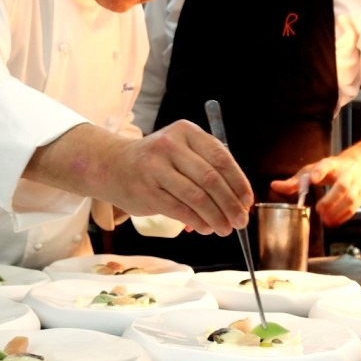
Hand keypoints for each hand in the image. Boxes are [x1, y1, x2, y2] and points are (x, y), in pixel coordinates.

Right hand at [27, 121, 252, 236]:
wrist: (113, 165)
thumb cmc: (157, 162)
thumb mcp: (182, 150)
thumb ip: (209, 166)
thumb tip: (240, 199)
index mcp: (186, 132)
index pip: (221, 158)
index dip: (239, 183)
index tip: (247, 202)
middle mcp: (170, 145)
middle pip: (211, 179)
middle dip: (230, 204)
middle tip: (240, 221)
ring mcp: (155, 167)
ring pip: (197, 197)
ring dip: (216, 217)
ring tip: (225, 229)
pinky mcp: (146, 190)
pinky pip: (180, 210)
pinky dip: (197, 222)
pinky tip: (205, 227)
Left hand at [270, 153, 360, 226]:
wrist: (359, 166)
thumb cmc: (331, 169)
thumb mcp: (312, 170)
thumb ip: (294, 181)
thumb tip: (274, 186)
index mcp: (331, 164)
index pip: (325, 166)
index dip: (319, 172)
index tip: (312, 178)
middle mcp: (346, 173)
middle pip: (342, 186)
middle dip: (331, 199)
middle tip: (319, 209)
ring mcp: (356, 185)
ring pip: (351, 199)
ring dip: (338, 211)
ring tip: (325, 219)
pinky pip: (354, 208)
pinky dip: (343, 217)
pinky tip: (332, 222)